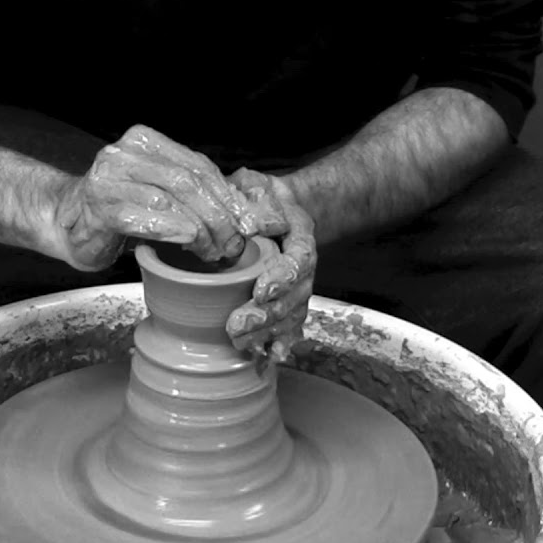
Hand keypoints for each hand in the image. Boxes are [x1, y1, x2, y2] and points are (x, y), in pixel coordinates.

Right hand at [52, 125, 255, 270]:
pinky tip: (188, 241)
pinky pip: (143, 218)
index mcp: (143, 140)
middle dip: (217, 215)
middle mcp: (123, 153)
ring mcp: (108, 179)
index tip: (245, 222)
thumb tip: (242, 211)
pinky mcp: (99, 208)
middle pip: (186, 182)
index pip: (197, 165)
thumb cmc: (118, 208)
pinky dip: (171, 230)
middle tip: (232, 243)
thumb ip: (192, 191)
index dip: (226, 195)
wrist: (65, 223)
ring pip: (169, 200)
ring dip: (200, 230)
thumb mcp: (157, 189)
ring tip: (214, 250)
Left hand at [225, 168, 315, 361]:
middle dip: (269, 313)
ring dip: (270, 331)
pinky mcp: (288, 301)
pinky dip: (282, 342)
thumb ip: (251, 196)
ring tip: (243, 344)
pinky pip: (291, 326)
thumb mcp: (254, 185)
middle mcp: (305, 264)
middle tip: (237, 325)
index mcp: (300, 234)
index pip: (298, 258)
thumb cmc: (259, 196)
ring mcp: (299, 285)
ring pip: (292, 314)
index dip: (282, 277)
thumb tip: (243, 222)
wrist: (277, 207)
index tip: (260, 290)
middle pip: (296, 294)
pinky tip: (271, 357)